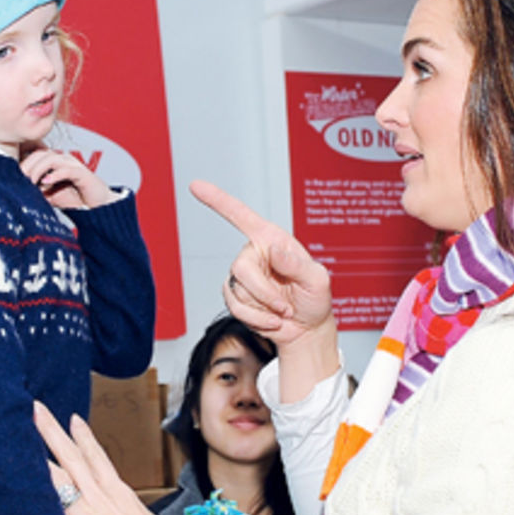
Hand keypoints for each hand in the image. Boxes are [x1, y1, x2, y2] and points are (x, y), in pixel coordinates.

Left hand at [20, 148, 113, 208]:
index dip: (24, 163)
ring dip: (38, 170)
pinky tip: (45, 183)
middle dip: (28, 165)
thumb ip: (37, 191)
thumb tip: (19, 191)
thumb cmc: (76, 200)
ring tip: (31, 181)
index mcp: (56, 162)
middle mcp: (64, 160)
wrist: (98, 207)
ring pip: (51, 159)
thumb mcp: (50, 195)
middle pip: (41, 154)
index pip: (36, 155)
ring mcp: (74, 165)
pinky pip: (66, 170)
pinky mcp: (83, 174)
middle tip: (19, 178)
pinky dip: (54, 175)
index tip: (14, 176)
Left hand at [33, 401, 203, 514]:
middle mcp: (99, 496)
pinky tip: (11, 492)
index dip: (83, 436)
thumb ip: (122, 513)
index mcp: (118, 492)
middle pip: (70, 456)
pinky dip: (32, 503)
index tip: (73, 419)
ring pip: (55, 476)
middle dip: (51, 431)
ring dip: (36, 456)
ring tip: (16, 436)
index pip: (96, 457)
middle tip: (35, 409)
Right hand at [190, 179, 339, 400]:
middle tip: (285, 306)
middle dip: (264, 292)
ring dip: (263, 309)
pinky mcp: (236, 297)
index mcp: (272, 239)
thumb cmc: (315, 299)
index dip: (218, 200)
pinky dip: (256, 319)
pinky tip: (272, 321)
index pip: (241, 216)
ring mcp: (243, 277)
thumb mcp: (317, 280)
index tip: (196, 185)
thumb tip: (273, 251)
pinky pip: (234, 308)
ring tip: (283, 313)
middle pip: (240, 268)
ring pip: (237, 291)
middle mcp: (254, 254)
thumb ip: (298, 265)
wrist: (307, 329)